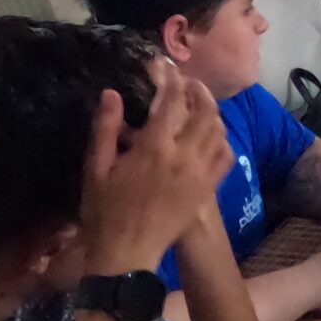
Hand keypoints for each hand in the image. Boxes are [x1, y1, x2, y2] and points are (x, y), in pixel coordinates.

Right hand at [81, 66, 231, 274]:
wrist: (127, 255)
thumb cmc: (104, 212)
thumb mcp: (95, 168)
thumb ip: (105, 128)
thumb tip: (112, 94)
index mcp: (154, 148)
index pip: (172, 100)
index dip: (170, 77)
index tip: (163, 66)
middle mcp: (184, 157)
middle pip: (205, 110)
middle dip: (197, 90)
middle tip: (186, 83)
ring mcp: (200, 174)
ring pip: (218, 131)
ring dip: (211, 111)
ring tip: (198, 105)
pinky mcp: (208, 190)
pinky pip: (225, 157)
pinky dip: (221, 139)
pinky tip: (210, 136)